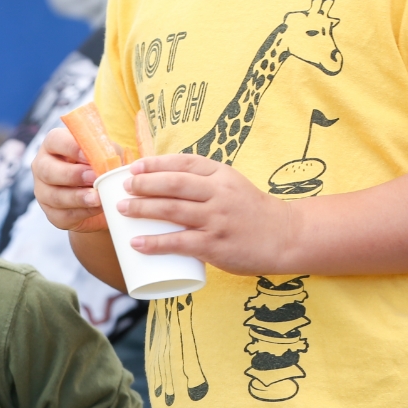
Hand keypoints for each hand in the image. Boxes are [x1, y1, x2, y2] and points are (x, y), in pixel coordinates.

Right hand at [32, 127, 107, 233]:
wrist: (104, 197)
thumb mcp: (108, 154)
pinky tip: (96, 208)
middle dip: (72, 174)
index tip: (88, 155)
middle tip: (93, 177)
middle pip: (47, 170)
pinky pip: (63, 215)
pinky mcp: (52, 213)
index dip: (71, 148)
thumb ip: (107, 152)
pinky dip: (82, 213)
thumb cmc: (103, 167)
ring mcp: (44, 192)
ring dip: (77, 197)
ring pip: (54, 196)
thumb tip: (110, 159)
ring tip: (97, 198)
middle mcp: (43, 167)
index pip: (55, 141)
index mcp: (54, 145)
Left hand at [120, 155, 291, 274]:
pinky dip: (155, 243)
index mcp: (221, 175)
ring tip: (121, 210)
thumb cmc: (249, 211)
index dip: (155, 164)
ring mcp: (217, 219)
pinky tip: (136, 243)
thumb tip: (160, 180)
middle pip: (173, 184)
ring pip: (172, 210)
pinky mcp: (215, 245)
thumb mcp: (230, 185)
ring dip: (141, 209)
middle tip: (123, 189)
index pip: (184, 163)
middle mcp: (219, 193)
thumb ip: (202, 181)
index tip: (134, 168)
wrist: (286, 236)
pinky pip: (179, 242)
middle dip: (143, 184)